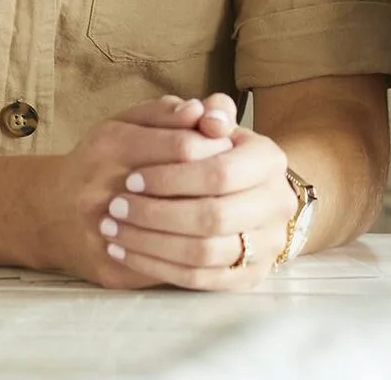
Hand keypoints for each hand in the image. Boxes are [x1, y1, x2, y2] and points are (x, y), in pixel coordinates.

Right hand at [37, 95, 245, 287]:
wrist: (49, 213)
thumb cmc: (100, 160)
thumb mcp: (126, 122)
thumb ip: (166, 112)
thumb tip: (202, 110)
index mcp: (110, 145)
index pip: (185, 146)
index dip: (216, 148)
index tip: (228, 149)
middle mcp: (101, 190)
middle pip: (186, 192)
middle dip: (220, 187)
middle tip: (233, 183)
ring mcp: (104, 234)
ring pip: (181, 240)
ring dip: (212, 226)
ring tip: (222, 211)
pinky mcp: (111, 269)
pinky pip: (167, 269)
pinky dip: (194, 255)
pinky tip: (205, 241)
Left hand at [99, 93, 296, 290]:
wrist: (242, 196)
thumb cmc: (215, 155)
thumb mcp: (214, 126)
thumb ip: (209, 112)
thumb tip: (205, 114)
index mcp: (270, 161)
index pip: (220, 173)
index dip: (172, 178)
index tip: (131, 179)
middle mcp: (277, 204)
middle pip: (212, 217)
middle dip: (156, 213)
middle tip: (116, 207)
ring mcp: (266, 245)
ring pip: (203, 252)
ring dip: (150, 242)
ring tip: (113, 230)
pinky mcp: (248, 277)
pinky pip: (198, 279)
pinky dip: (156, 266)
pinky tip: (125, 251)